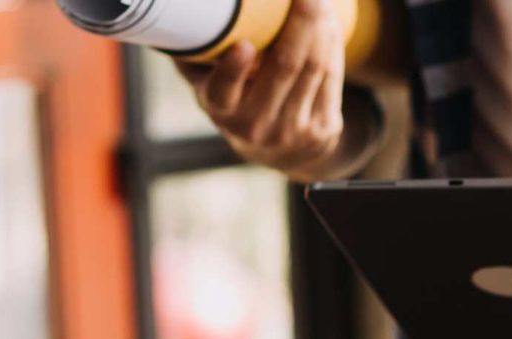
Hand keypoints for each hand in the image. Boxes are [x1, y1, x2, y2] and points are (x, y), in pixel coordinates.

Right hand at [176, 0, 350, 180]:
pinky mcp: (323, 129)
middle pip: (286, 68)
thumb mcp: (208, 83)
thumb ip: (196, 52)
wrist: (280, 152)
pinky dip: (333, 44)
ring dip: (321, 27)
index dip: (233, 70)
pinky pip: (333, 77)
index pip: (223, 92)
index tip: (242, 46)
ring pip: (314, 69)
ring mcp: (294, 130)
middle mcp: (258, 125)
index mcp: (222, 110)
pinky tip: (329, 22)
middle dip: (299, 24)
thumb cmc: (237, 100)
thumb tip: (179, 10)